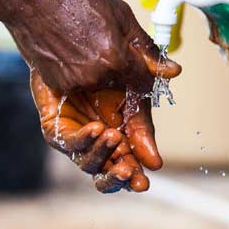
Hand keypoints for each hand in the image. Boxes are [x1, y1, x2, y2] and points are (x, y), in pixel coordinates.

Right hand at [4, 0, 180, 92]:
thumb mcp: (119, 13)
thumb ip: (145, 46)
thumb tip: (171, 70)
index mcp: (115, 58)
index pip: (144, 82)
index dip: (143, 72)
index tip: (138, 65)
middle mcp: (95, 76)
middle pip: (120, 85)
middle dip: (119, 70)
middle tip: (103, 44)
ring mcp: (72, 82)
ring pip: (98, 86)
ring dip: (97, 72)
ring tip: (83, 43)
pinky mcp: (55, 83)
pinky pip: (77, 84)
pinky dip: (77, 72)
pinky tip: (69, 50)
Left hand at [30, 67, 174, 192]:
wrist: (67, 51)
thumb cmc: (104, 68)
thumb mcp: (131, 83)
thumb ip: (146, 97)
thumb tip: (173, 80)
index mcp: (123, 139)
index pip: (133, 163)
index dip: (140, 171)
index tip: (154, 166)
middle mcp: (99, 144)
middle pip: (110, 173)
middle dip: (121, 177)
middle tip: (130, 174)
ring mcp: (77, 140)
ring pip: (90, 164)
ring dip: (104, 153)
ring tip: (114, 137)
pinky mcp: (55, 131)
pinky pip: (70, 142)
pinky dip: (84, 138)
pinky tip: (96, 128)